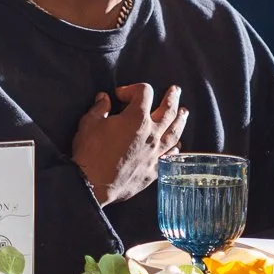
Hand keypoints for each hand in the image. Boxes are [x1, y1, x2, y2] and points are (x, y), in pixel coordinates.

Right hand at [72, 84, 187, 206]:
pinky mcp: (153, 169)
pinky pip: (169, 156)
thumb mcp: (89, 123)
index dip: (132, 89)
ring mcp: (155, 152)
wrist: (92, 184)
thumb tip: (103, 98)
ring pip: (174, 132)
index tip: (121, 95)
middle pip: (168, 110)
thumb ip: (99, 108)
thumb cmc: (90, 153)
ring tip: (184, 113)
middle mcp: (151, 134)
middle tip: (175, 90)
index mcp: (136, 118)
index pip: (144, 93)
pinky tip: (177, 146)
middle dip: (172, 98)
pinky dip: (175, 149)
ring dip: (180, 120)